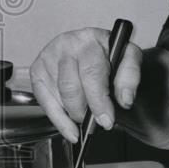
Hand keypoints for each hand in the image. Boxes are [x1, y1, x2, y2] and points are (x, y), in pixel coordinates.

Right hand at [29, 28, 141, 142]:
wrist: (93, 45)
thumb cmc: (108, 53)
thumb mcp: (128, 57)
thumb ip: (130, 76)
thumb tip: (125, 99)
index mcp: (91, 39)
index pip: (91, 74)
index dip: (99, 101)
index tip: (106, 119)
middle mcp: (67, 45)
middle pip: (71, 87)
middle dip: (84, 111)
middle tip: (96, 122)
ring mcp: (49, 56)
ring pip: (58, 95)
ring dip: (73, 114)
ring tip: (86, 120)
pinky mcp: (37, 70)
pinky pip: (44, 101)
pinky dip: (58, 119)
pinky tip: (70, 128)